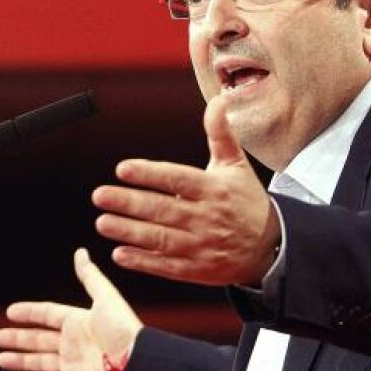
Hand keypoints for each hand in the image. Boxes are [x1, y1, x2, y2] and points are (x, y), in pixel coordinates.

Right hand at [0, 248, 143, 370]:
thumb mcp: (105, 297)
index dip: (29, 313)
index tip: (10, 312)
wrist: (135, 362)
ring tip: (0, 358)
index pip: (47, 315)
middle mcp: (74, 343)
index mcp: (79, 321)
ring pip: (40, 362)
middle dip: (17, 339)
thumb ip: (90, 276)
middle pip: (39, 339)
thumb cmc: (122, 328)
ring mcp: (74, 365)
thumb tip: (80, 251)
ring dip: (20, 360)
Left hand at [93, 95, 280, 285]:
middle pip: (163, 209)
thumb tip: (218, 100)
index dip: (149, 174)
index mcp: (213, 189)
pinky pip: (166, 266)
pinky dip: (142, 261)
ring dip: (129, 232)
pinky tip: (119, 254)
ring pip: (160, 239)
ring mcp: (201, 246)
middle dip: (129, 203)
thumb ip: (220, 133)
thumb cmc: (245, 200)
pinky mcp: (197, 270)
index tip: (122, 168)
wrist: (270, 247)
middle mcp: (206, 218)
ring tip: (103, 223)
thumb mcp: (236, 165)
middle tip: (100, 195)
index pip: (177, 179)